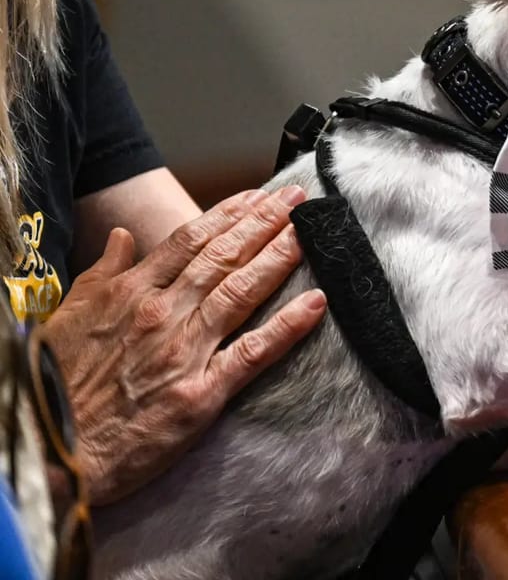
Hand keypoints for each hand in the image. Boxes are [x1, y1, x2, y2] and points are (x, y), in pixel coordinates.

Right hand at [41, 188, 325, 504]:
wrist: (51, 451)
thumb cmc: (54, 384)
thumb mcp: (66, 317)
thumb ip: (101, 273)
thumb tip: (124, 236)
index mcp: (129, 293)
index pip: (189, 240)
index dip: (229, 214)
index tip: (259, 196)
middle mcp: (161, 314)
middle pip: (222, 257)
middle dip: (264, 223)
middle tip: (297, 199)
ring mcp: (184, 352)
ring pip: (241, 292)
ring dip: (279, 258)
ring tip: (308, 232)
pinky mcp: (201, 394)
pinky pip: (253, 352)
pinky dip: (288, 325)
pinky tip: (317, 302)